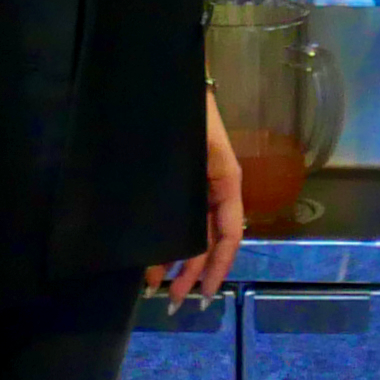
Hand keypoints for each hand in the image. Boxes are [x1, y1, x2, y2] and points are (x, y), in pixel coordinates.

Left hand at [148, 91, 244, 304]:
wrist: (165, 78)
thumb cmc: (185, 110)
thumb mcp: (195, 150)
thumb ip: (190, 191)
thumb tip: (176, 241)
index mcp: (225, 182)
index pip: (228, 234)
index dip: (218, 267)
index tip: (205, 293)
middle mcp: (213, 189)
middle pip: (207, 241)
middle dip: (191, 273)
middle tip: (172, 301)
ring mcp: (195, 187)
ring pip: (191, 234)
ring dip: (177, 262)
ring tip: (157, 287)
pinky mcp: (177, 184)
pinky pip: (177, 219)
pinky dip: (166, 241)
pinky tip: (150, 260)